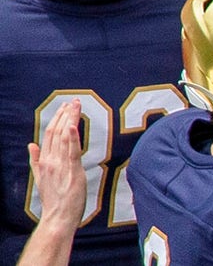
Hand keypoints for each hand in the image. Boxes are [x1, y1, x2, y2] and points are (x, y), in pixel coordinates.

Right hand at [28, 99, 85, 230]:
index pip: (48, 135)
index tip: (64, 107)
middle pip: (56, 132)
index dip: (56, 119)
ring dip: (71, 120)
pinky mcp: (72, 171)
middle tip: (74, 101)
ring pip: (64, 138)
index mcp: (44, 161)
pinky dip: (72, 137)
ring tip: (76, 106)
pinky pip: (72, 151)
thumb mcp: (41, 178)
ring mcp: (60, 165)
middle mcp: (51, 161)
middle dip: (65, 115)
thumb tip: (31, 144)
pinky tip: (73, 125)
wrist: (58, 217)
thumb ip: (36, 160)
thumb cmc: (54, 199)